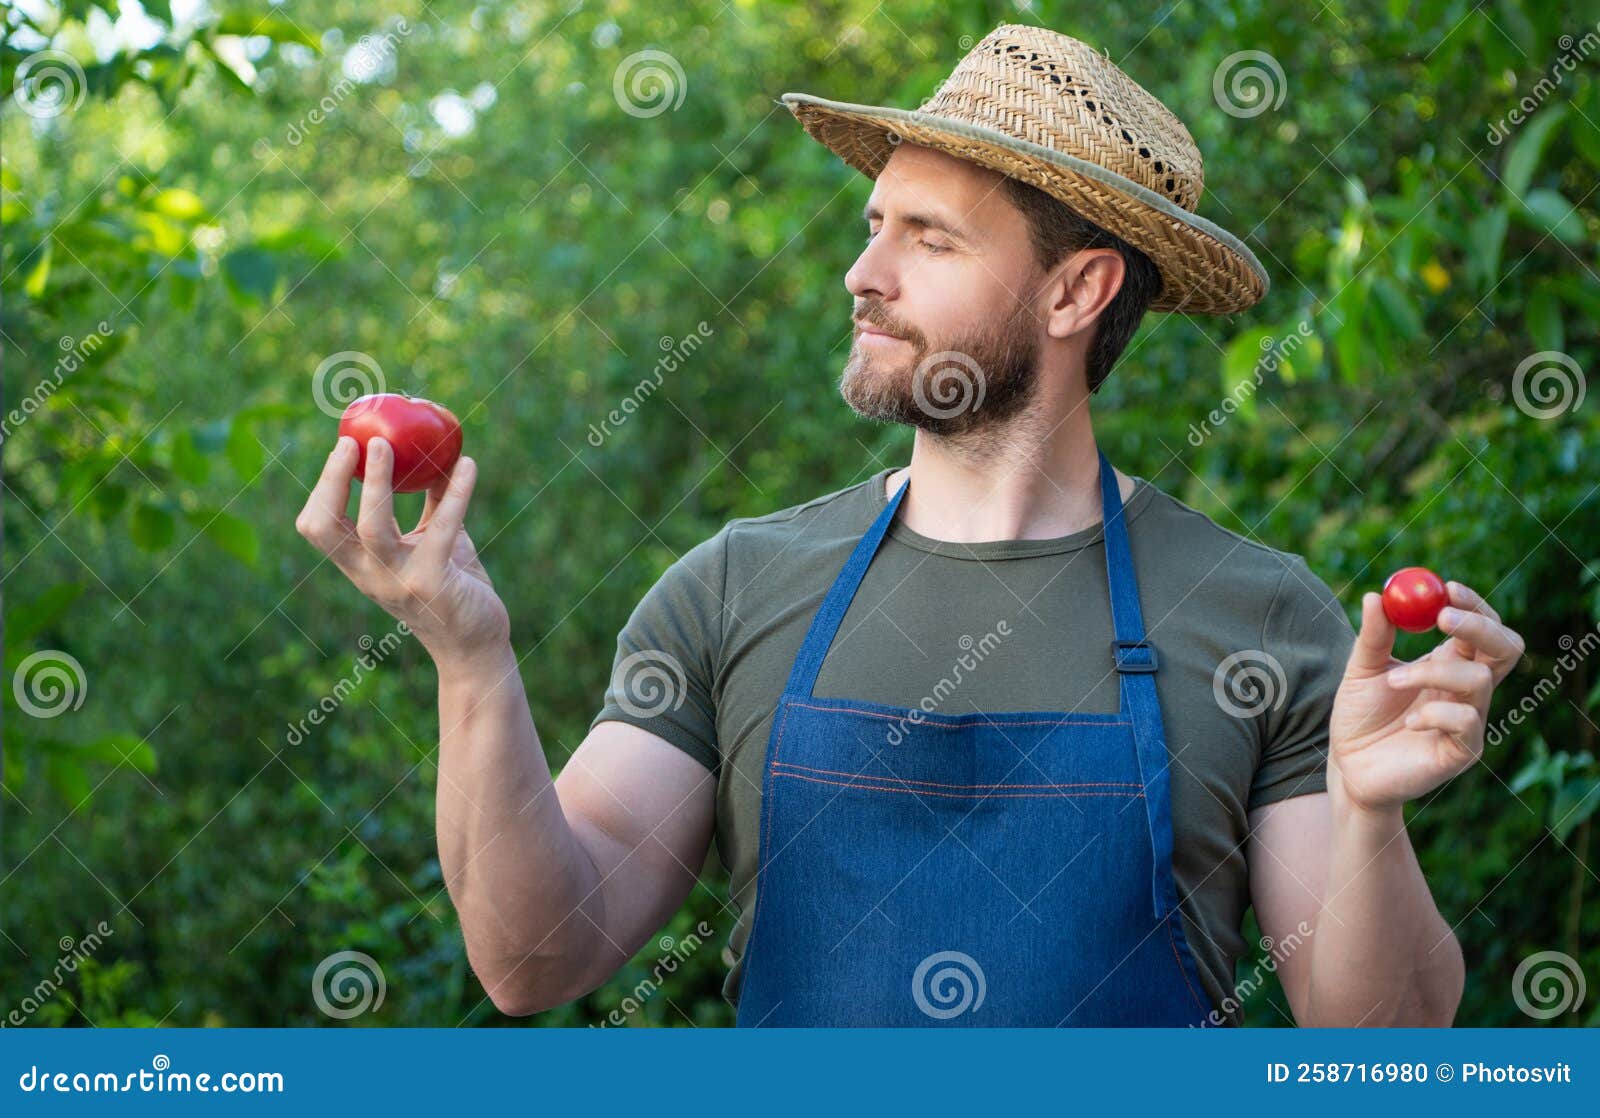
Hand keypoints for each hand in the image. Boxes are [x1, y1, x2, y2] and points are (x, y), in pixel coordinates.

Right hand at [295, 435, 510, 664]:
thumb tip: (438, 451)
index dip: (323, 485)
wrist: (477, 642)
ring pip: (373, 529)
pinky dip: (456, 493)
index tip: (344, 446)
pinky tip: (469, 465)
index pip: (318, 526)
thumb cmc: (454, 586)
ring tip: (387, 444)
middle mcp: (370, 575)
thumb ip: (432, 503)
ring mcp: (398, 582)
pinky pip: (440, 529)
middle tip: (355, 441)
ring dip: (377, 483)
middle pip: (327, 526)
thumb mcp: (435, 540)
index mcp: (360, 564)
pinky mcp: (433, 584)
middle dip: (334, 480)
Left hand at [1327, 580, 1524, 816]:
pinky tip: (1408, 723)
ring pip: (1479, 679)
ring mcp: (1471, 720)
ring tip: (1392, 682)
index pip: (1482, 626)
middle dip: (1479, 626)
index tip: (1448, 587)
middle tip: (1442, 618)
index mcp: (1449, 662)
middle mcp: (1468, 689)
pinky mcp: (1464, 750)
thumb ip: (1372, 636)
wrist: (1348, 766)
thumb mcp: (1360, 670)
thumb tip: (1375, 595)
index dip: (1473, 605)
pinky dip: (1434, 714)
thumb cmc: (1359, 716)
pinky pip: (1466, 721)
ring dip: (1431, 672)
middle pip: (1505, 647)